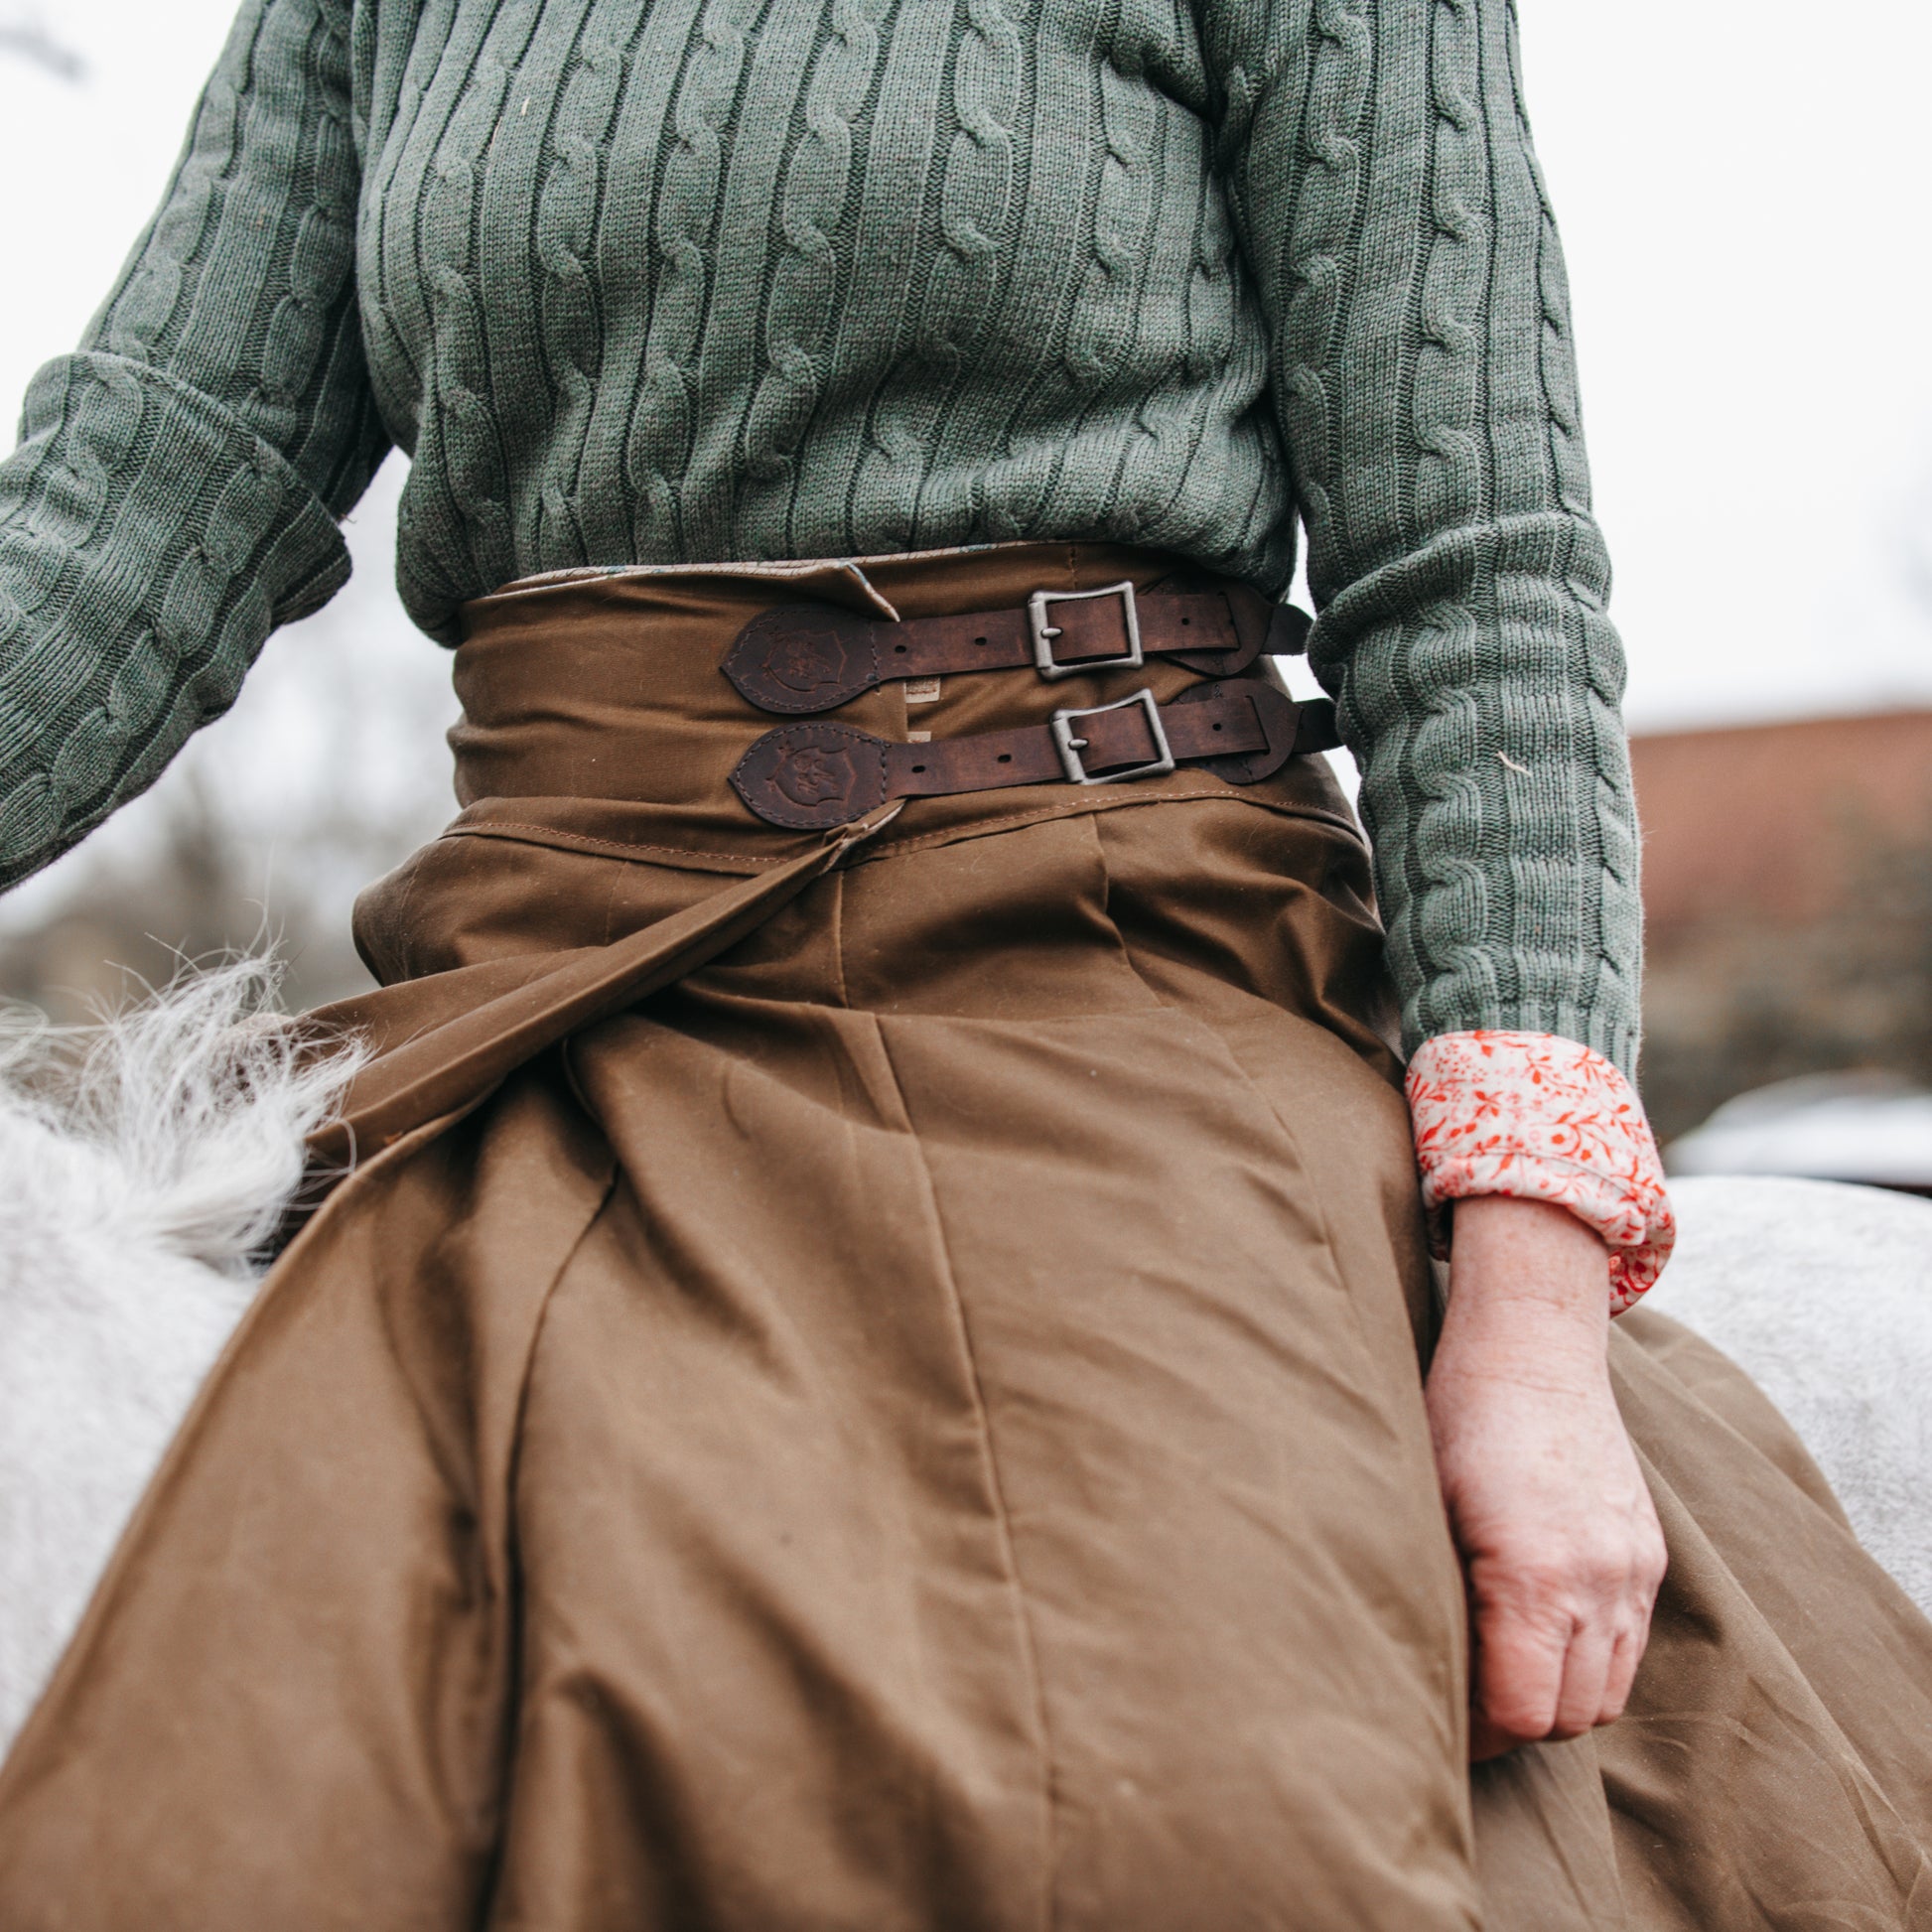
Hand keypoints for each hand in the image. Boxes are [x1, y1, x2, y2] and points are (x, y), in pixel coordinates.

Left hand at [1425, 1196, 1667, 1760]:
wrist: (1533, 1350)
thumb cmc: (1456, 1421)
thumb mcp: (1428, 1510)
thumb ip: (1442, 1603)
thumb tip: (1427, 1681)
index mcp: (1532, 1575)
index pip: (1520, 1712)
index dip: (1478, 1735)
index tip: (1443, 1724)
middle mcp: (1597, 1582)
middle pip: (1569, 1716)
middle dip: (1516, 1723)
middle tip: (1467, 1706)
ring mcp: (1632, 1571)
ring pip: (1608, 1694)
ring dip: (1558, 1699)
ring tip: (1504, 1673)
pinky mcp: (1650, 1557)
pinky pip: (1631, 1648)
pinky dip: (1591, 1663)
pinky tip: (1542, 1636)